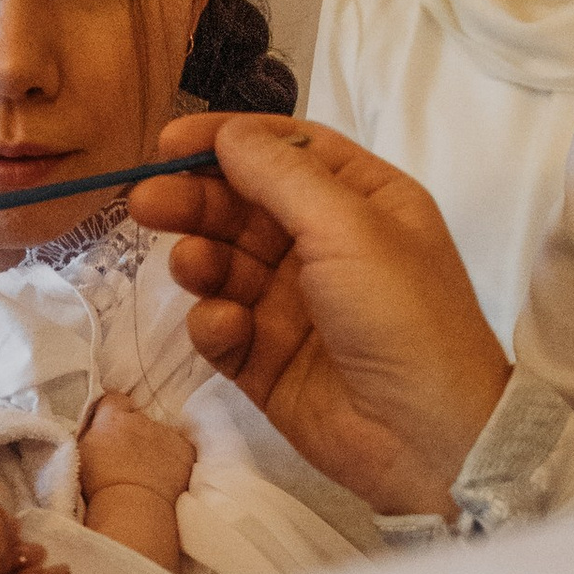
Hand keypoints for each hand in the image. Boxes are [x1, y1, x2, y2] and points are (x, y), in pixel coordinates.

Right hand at [77, 393, 195, 504]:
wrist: (132, 508)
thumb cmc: (99, 487)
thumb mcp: (82, 453)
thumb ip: (92, 432)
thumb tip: (97, 425)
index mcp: (113, 419)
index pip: (114, 399)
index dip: (113, 412)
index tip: (111, 427)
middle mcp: (142, 420)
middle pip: (139, 418)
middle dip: (134, 432)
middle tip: (128, 457)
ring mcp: (167, 435)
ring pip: (161, 434)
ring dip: (155, 446)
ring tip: (148, 471)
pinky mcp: (185, 451)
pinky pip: (180, 448)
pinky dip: (175, 459)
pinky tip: (166, 476)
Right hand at [126, 118, 511, 513]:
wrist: (427, 438)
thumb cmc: (405, 318)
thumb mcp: (350, 228)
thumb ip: (282, 176)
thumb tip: (228, 134)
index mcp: (363, 202)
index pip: (285, 151)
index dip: (227, 141)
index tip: (168, 142)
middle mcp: (327, 247)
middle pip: (243, 206)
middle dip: (196, 201)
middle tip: (146, 203)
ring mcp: (294, 306)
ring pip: (225, 265)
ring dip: (200, 259)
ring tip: (192, 266)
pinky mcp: (267, 361)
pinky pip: (223, 327)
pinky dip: (215, 323)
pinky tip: (225, 327)